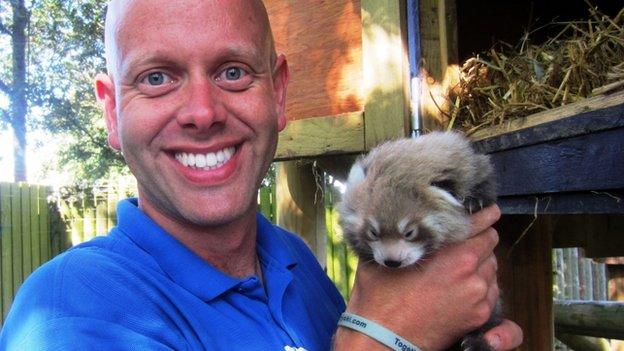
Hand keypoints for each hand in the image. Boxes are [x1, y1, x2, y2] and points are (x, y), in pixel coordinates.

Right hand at [334, 205, 521, 350]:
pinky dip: (482, 287)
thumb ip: (404, 237)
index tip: (490, 211)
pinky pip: (491, 292)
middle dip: (478, 242)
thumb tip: (399, 223)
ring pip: (492, 268)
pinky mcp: (479, 316)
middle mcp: (469, 271)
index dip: (485, 215)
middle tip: (463, 244)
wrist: (382, 336)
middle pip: (490, 244)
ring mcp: (477, 295)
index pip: (480, 224)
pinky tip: (463, 287)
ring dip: (481, 264)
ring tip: (460, 268)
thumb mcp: (388, 255)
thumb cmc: (380, 296)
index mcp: (451, 252)